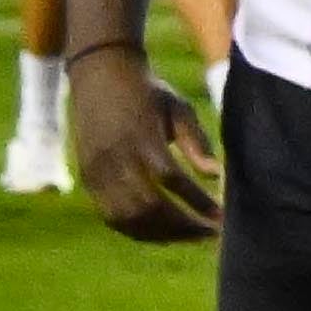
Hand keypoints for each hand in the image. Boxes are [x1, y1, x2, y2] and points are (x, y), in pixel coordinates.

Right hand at [66, 47, 221, 240]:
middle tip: (211, 233)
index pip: (171, 180)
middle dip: (184, 226)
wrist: (100, 74)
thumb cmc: (148, 92)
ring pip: (129, 217)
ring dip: (163, 234)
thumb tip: (217, 175)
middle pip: (149, 206)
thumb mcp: (178, 108)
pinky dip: (138, 231)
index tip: (222, 218)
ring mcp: (97, 170)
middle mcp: (115, 156)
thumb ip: (196, 142)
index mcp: (140, 136)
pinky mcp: (88, 178)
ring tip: (190, 236)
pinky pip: (112, 216)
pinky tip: (162, 234)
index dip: (198, 203)